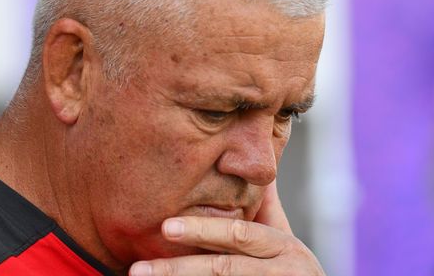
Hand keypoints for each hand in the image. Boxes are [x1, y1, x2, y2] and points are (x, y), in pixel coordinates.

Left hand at [129, 181, 324, 274]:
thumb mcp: (288, 241)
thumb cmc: (294, 272)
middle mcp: (279, 272)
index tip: (165, 227)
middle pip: (223, 268)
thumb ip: (268, 209)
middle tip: (139, 268)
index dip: (201, 230)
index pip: (238, 235)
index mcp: (283, 246)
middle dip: (179, 269)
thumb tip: (257, 169)